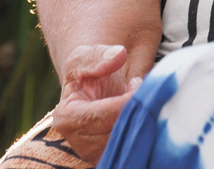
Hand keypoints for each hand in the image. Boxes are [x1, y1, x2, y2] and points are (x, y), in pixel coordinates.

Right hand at [51, 42, 143, 163]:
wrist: (91, 91)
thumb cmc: (85, 73)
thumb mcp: (83, 57)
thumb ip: (98, 55)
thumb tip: (119, 54)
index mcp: (67, 118)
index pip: (104, 114)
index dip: (126, 100)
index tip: (141, 85)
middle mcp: (81, 144)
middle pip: (119, 132)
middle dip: (137, 110)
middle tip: (145, 89)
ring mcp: (98, 155)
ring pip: (130, 142)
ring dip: (144, 120)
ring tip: (142, 99)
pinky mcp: (114, 158)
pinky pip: (136, 148)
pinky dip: (146, 132)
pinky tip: (144, 113)